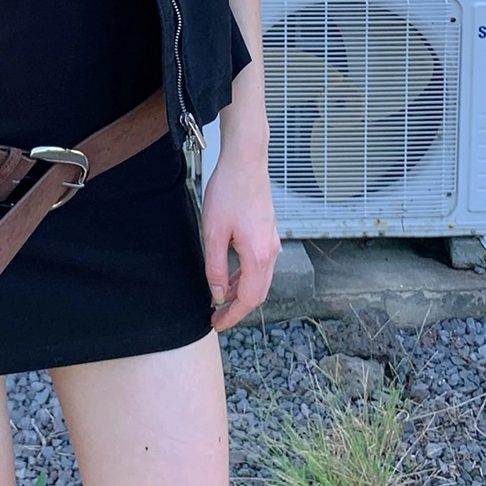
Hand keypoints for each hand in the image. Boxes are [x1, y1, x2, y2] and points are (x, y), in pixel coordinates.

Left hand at [201, 136, 280, 331]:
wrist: (246, 161)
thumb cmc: (228, 192)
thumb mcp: (213, 233)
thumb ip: (215, 267)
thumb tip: (217, 294)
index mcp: (259, 256)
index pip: (249, 299)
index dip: (233, 315)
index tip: (217, 324)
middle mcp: (271, 252)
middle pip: (259, 293)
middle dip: (238, 308)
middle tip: (217, 316)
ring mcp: (272, 241)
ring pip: (260, 279)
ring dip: (241, 292)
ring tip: (220, 298)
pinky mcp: (268, 232)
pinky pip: (261, 264)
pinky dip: (247, 276)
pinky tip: (231, 275)